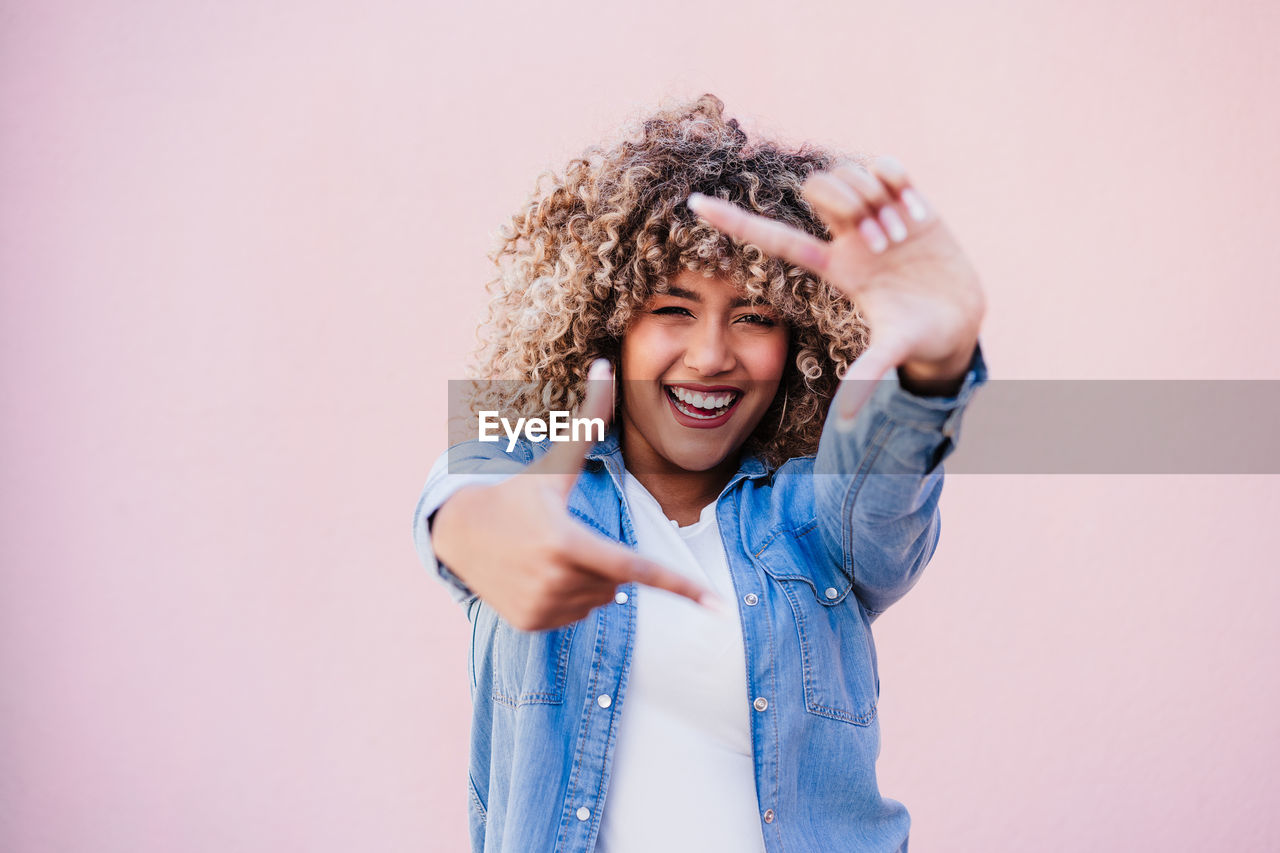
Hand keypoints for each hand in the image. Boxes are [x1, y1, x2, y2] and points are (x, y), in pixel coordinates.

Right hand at [430, 359, 717, 630]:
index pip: (637, 569)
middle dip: (604, 558)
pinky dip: (567, 596)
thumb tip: (606, 366)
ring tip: (550, 553)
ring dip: (588, 578)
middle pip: (617, 581)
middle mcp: (556, 581)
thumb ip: (588, 421)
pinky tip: (538, 574)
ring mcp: (543, 607)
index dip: (681, 586)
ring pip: (599, 599)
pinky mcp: (531, 625)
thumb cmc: (518, 493)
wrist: (459, 532)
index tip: (717, 605)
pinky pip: (575, 615)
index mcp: (568, 543)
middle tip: (566, 535)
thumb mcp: (555, 464)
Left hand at [687, 155, 984, 419]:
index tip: (691, 202)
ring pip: (851, 174)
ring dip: (878, 198)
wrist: (959, 320)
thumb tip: (846, 421)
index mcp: (833, 268)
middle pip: (817, 190)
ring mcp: (875, 216)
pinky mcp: (906, 201)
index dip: (732, 221)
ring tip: (905, 234)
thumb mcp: (892, 353)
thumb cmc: (918, 340)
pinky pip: (887, 166)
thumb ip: (868, 377)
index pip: (773, 237)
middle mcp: (847, 237)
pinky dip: (898, 181)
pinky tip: (915, 211)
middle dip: (848, 205)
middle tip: (885, 245)